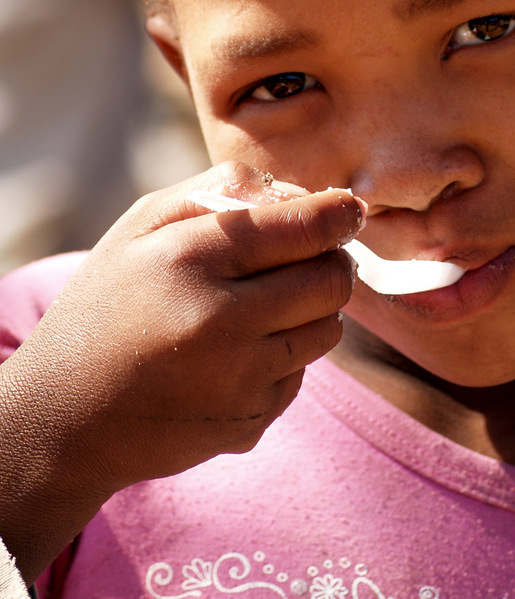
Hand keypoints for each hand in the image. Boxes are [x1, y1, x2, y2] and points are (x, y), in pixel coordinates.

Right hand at [0, 162, 362, 582]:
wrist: (64, 417)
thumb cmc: (107, 304)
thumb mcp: (140, 228)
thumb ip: (218, 193)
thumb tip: (299, 191)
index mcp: (190, 260)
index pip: (303, 228)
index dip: (339, 214)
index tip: (349, 209)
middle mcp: (220, 322)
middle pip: (331, 279)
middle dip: (332, 259)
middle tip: (311, 255)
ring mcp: (238, 381)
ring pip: (328, 328)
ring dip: (312, 308)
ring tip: (265, 303)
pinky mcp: (250, 423)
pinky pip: (302, 374)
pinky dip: (286, 355)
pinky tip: (239, 353)